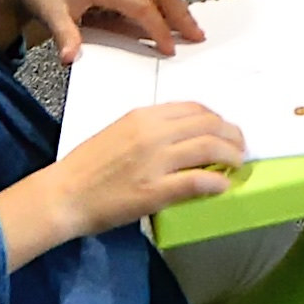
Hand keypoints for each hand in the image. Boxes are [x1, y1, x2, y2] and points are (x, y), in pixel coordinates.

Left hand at [0, 0, 202, 67]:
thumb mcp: (49, 15)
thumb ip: (64, 36)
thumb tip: (71, 58)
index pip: (140, 5)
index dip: (157, 27)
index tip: (169, 49)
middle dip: (181, 11)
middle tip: (196, 36)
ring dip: (177, 6)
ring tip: (191, 30)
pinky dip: (163, 6)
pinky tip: (170, 25)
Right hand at [0, 99, 248, 261]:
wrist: (63, 194)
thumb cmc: (86, 167)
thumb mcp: (119, 133)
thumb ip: (150, 131)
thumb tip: (181, 139)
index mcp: (143, 116)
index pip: (194, 109)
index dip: (217, 119)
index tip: (225, 130)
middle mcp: (153, 133)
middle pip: (209, 125)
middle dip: (232, 135)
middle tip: (240, 148)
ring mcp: (155, 161)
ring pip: (210, 148)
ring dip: (231, 156)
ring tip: (237, 165)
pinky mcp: (155, 190)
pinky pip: (198, 181)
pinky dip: (217, 182)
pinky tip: (222, 187)